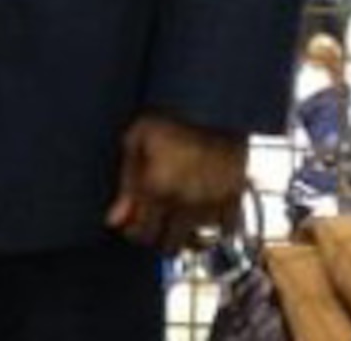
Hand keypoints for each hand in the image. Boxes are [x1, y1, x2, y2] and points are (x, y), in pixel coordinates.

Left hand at [104, 112, 245, 252]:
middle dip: (157, 237)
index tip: (132, 219)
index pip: (141, 235)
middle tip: (153, 220)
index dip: (132, 230)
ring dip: (185, 234)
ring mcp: (213, 204)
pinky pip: (225, 230)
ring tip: (177, 216)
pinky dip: (214, 226)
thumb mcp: (135, 142)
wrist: (211, 103)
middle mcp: (186, 203)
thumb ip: (126, 185)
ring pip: (198, 242)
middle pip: (169, 246)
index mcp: (157, 189)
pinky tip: (202, 209)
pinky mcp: (236, 198)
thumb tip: (114, 221)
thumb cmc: (168, 116)